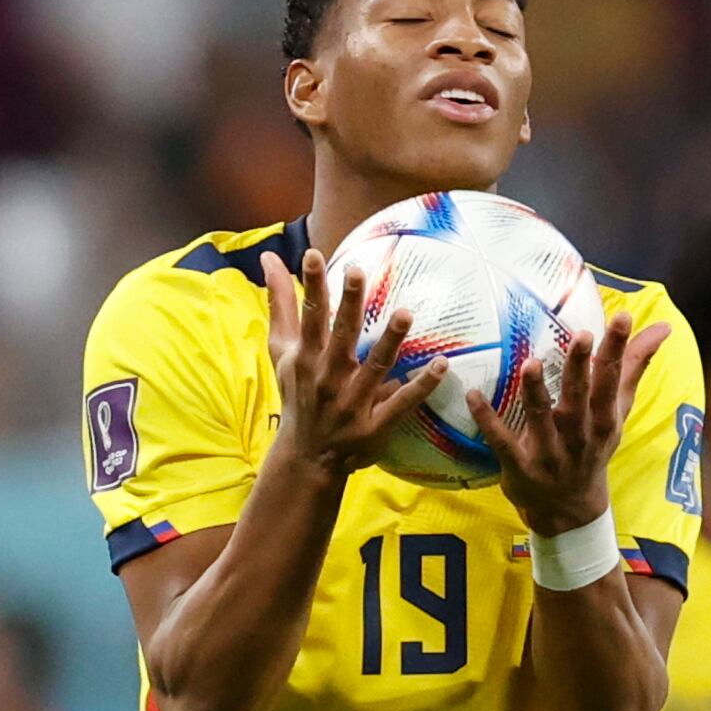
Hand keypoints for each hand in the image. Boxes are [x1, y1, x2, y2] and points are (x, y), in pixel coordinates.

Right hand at [262, 249, 447, 475]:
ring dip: (389, 341)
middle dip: (347, 306)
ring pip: (375, 367)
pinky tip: (441, 364)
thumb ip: (280, 304)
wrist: (307, 455)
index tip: (313, 255)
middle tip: (356, 272)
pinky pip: (401, 403)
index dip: (310, 286)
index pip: (308, 317)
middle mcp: (329, 378)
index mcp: (307, 358)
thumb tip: (269, 257)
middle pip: (340, 337)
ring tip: (405, 313)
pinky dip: (421, 386)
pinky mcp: (375, 425)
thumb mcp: (282, 351)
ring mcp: (353, 403)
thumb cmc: (297, 392)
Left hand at [466, 312, 670, 536]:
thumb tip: (662, 328)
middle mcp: (579, 435)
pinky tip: (474, 396)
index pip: (612, 380)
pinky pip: (502, 442)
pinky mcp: (520, 466)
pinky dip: (487, 420)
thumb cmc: (593, 448)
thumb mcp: (618, 412)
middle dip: (581, 367)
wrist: (571, 509)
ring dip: (536, 391)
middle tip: (581, 336)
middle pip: (581, 398)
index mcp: (604, 419)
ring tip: (531, 364)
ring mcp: (549, 453)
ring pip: (541, 418)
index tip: (622, 317)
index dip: (617, 349)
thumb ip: (633, 368)